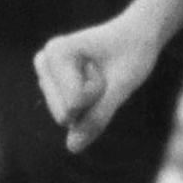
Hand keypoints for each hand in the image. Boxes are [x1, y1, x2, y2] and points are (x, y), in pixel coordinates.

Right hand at [37, 0, 182, 149]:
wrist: (138, 34)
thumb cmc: (133, 52)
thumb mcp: (122, 87)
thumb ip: (97, 117)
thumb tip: (72, 148)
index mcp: (56, 51)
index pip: (75, 102)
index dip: (99, 91)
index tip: (108, 66)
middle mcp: (44, 61)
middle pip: (65, 114)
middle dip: (92, 101)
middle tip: (105, 73)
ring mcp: (46, 75)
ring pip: (67, 118)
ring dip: (90, 103)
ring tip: (101, 75)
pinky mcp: (53, 87)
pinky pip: (71, 117)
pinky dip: (87, 106)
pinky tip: (93, 82)